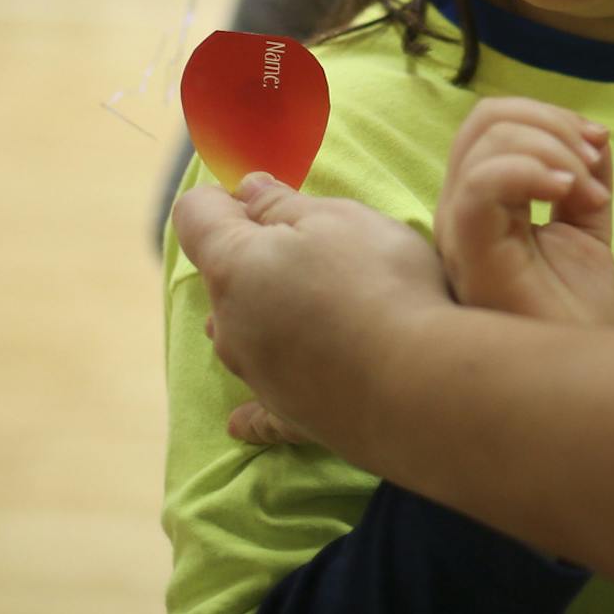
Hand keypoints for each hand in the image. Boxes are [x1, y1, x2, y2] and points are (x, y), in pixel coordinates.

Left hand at [172, 173, 449, 449]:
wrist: (418, 383)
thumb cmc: (378, 283)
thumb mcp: (339, 218)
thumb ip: (283, 203)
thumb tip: (246, 191)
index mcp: (234, 266)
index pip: (195, 217)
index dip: (220, 198)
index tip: (256, 197)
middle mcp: (230, 324)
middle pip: (224, 278)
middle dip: (256, 257)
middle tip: (312, 248)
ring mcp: (255, 375)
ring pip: (242, 333)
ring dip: (266, 313)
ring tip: (311, 308)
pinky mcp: (286, 415)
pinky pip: (257, 411)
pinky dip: (250, 410)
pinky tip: (238, 423)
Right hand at [435, 97, 613, 327]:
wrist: (580, 378)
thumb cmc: (572, 317)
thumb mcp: (586, 232)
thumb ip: (583, 182)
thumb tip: (596, 135)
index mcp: (482, 202)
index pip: (492, 124)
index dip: (549, 117)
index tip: (598, 145)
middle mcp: (460, 212)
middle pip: (485, 119)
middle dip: (552, 123)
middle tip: (592, 165)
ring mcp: (459, 232)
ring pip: (486, 141)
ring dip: (553, 148)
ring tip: (589, 191)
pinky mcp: (469, 253)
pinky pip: (481, 184)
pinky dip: (532, 169)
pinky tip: (569, 193)